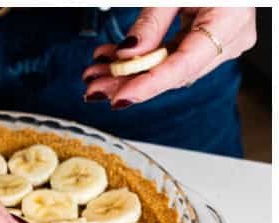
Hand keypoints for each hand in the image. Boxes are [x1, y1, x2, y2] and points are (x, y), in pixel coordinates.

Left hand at [83, 7, 255, 106]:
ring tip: (96, 74)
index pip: (185, 65)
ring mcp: (221, 41)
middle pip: (174, 72)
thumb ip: (152, 22)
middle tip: (94, 88)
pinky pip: (172, 57)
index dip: (150, 84)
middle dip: (130, 81)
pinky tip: (113, 61)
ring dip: (130, 73)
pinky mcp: (207, 39)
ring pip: (169, 69)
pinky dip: (142, 60)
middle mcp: (230, 38)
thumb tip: (126, 53)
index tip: (120, 98)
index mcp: (230, 22)